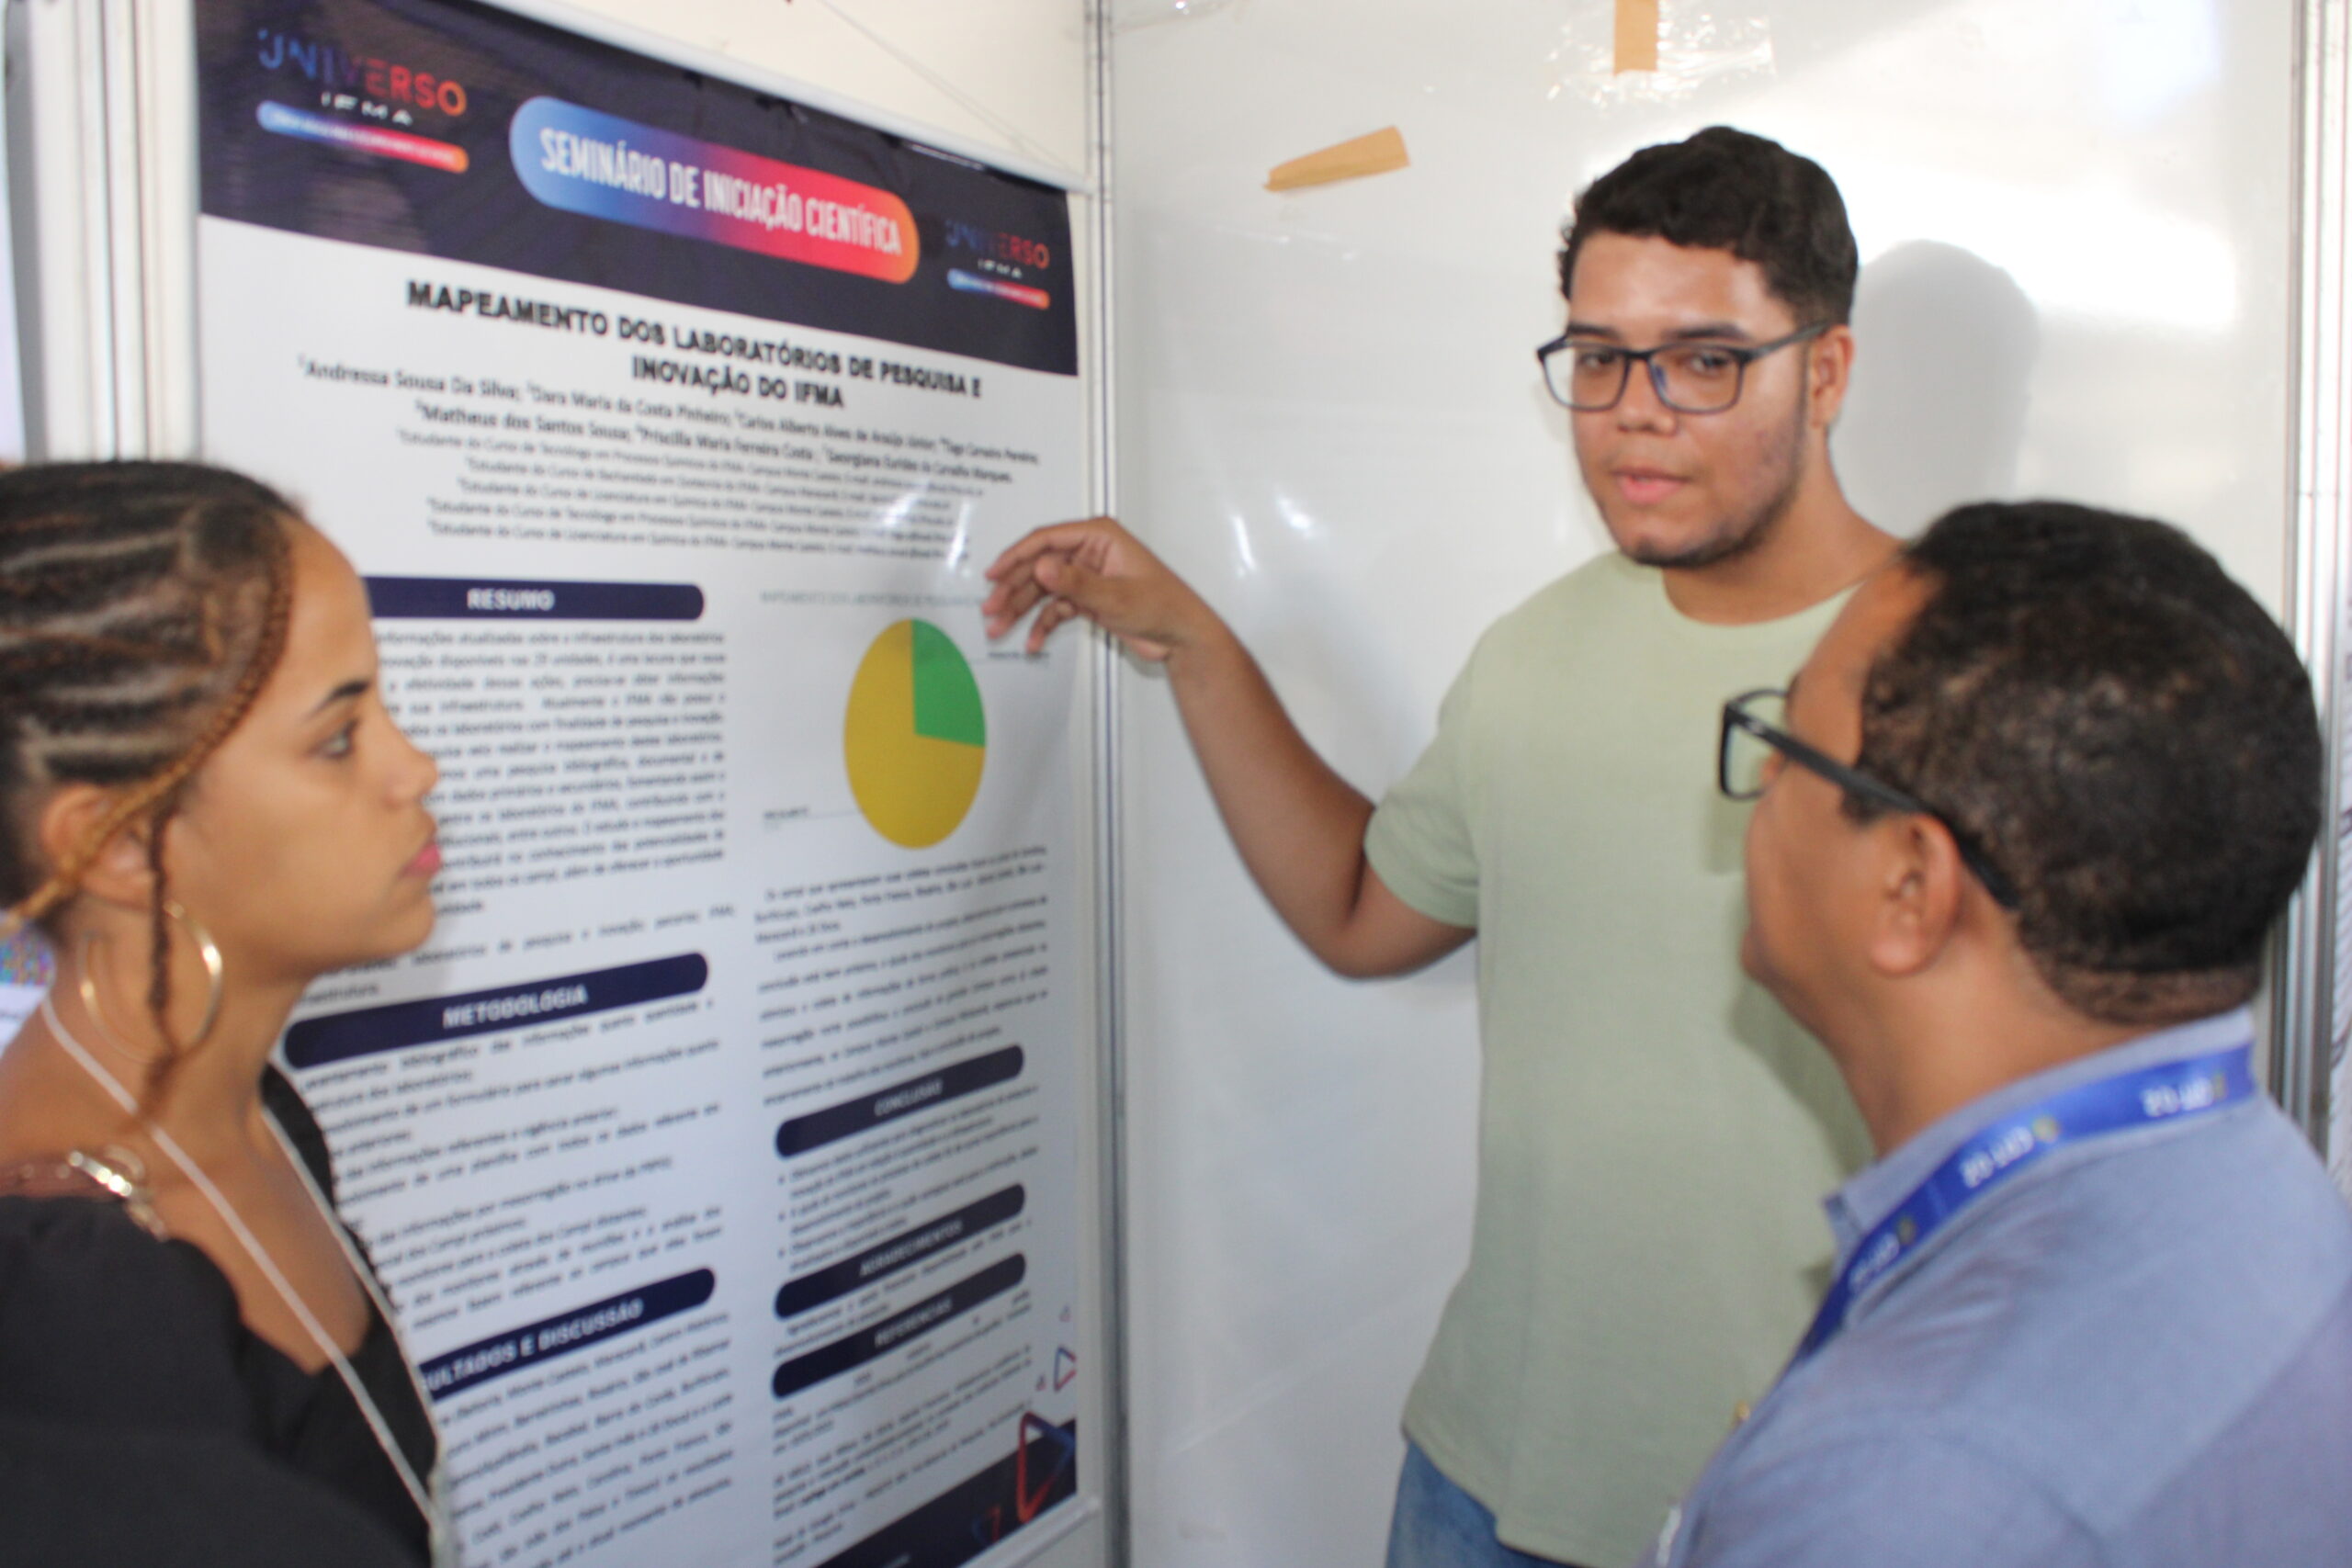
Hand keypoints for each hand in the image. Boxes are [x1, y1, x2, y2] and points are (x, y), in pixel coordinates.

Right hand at [981, 516, 1212, 660]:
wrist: (1182, 636)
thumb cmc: (1164, 605)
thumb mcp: (1115, 595)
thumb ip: (1075, 582)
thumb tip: (1042, 567)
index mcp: (1099, 537)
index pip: (1047, 540)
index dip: (1016, 556)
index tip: (995, 574)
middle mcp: (1090, 552)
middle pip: (1039, 566)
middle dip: (1013, 588)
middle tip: (992, 608)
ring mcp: (1087, 576)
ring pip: (1043, 589)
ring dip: (1021, 609)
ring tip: (1000, 627)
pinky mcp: (1088, 597)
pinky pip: (1056, 608)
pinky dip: (1043, 624)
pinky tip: (1033, 641)